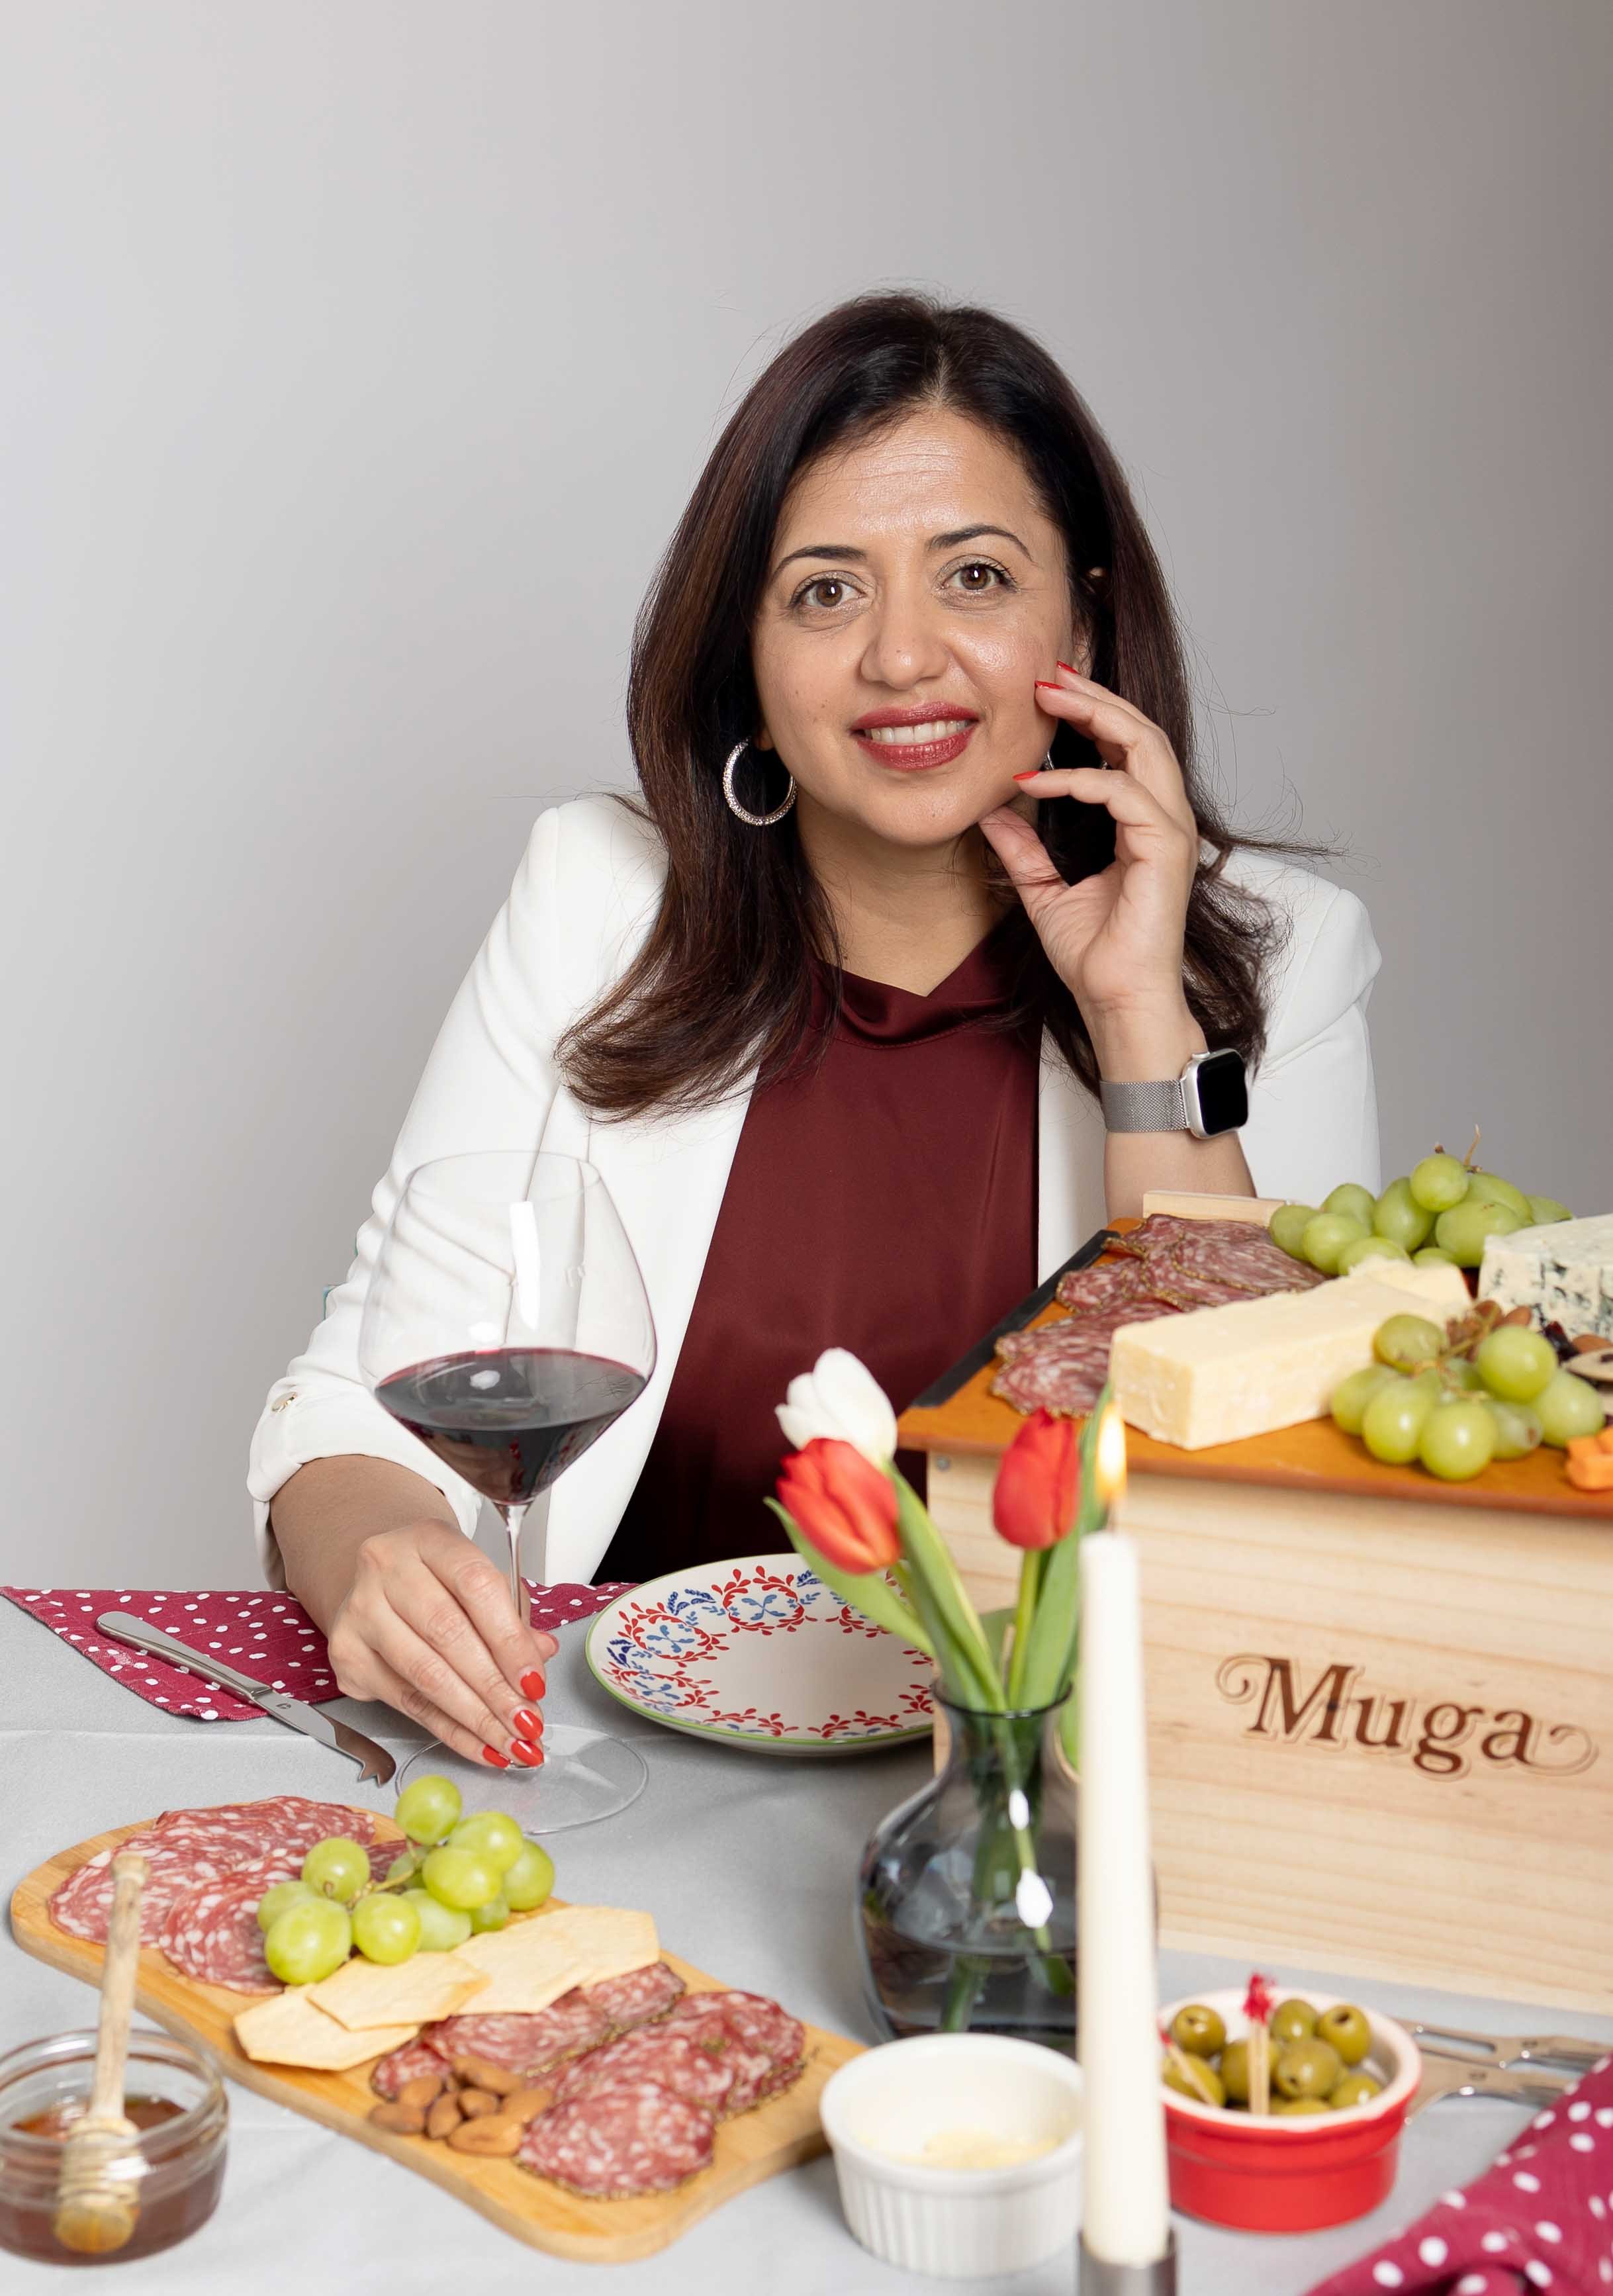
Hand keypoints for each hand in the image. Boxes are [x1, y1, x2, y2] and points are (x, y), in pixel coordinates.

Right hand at [325, 1520, 558, 1771]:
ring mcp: (359, 1612)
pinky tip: (479, 1744)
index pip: (476, 1586)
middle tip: (527, 1723)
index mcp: (427, 1539)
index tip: (535, 1681)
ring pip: (424, 1675)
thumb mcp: (477, 1578)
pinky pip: (405, 1702)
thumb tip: (540, 1654)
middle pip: (448, 1635)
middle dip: (495, 1689)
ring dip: (474, 1717)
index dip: (510, 1640)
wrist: (380, 1576)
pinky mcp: (346, 1654)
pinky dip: (448, 1730)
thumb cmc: (437, 1578)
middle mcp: (385, 1569)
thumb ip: (511, 1614)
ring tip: (510, 1742)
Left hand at [979, 663, 1202, 1074]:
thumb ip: (1023, 847)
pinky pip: (1124, 793)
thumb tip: (991, 811)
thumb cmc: (1094, 954)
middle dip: (1094, 696)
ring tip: (1048, 697)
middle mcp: (1164, 819)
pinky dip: (1080, 779)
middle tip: (1046, 673)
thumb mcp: (1043, 888)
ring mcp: (1169, 831)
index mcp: (1143, 823)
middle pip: (1141, 731)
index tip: (1047, 691)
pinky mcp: (1165, 849)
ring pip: (1145, 746)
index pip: (1127, 747)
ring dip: (1095, 715)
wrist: (1116, 1001)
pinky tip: (1037, 781)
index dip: (1092, 712)